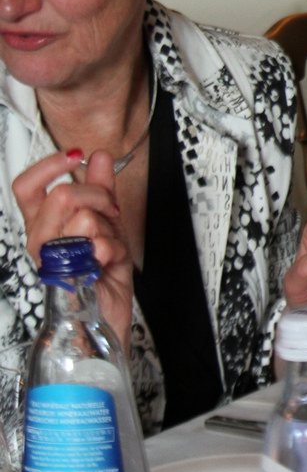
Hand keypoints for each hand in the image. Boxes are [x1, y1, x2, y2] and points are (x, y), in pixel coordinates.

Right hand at [12, 149, 135, 345]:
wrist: (107, 315)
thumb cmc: (102, 273)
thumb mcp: (106, 221)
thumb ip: (100, 188)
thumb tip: (98, 157)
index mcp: (44, 225)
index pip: (26, 187)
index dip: (49, 166)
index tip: (74, 156)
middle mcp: (42, 241)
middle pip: (61, 195)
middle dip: (97, 195)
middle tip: (108, 212)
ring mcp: (53, 260)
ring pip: (82, 218)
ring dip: (107, 227)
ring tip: (106, 243)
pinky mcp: (69, 278)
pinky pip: (98, 246)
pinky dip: (114, 248)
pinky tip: (108, 261)